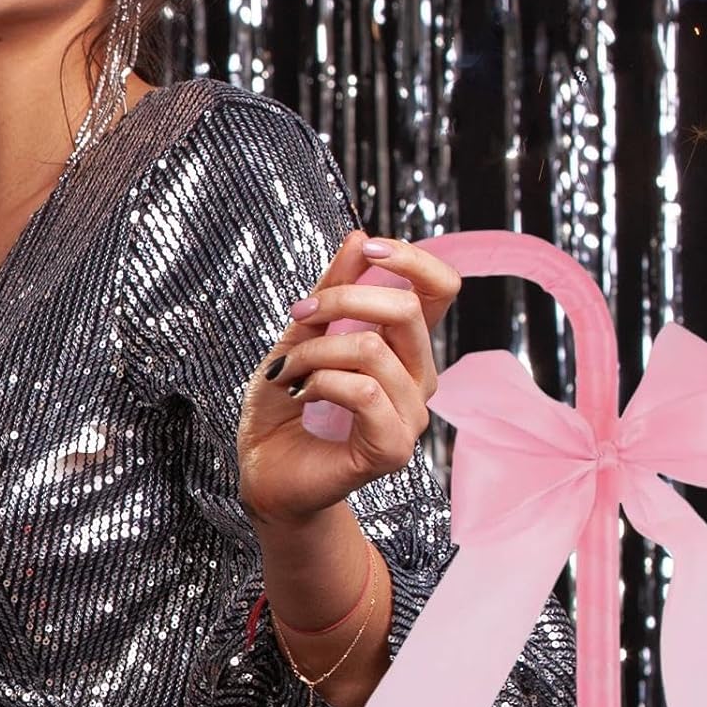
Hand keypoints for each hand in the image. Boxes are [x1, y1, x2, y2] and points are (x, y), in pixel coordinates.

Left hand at [238, 232, 459, 522]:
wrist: (265, 469)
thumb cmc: (285, 405)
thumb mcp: (302, 334)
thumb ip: (332, 290)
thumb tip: (359, 238)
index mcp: (405, 347)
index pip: (440, 290)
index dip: (413, 260)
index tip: (368, 250)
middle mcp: (418, 378)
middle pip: (406, 310)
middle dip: (342, 300)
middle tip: (299, 314)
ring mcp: (411, 415)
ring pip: (372, 351)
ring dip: (313, 352)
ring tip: (288, 371)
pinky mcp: (394, 447)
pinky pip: (364, 391)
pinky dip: (321, 382)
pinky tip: (302, 394)